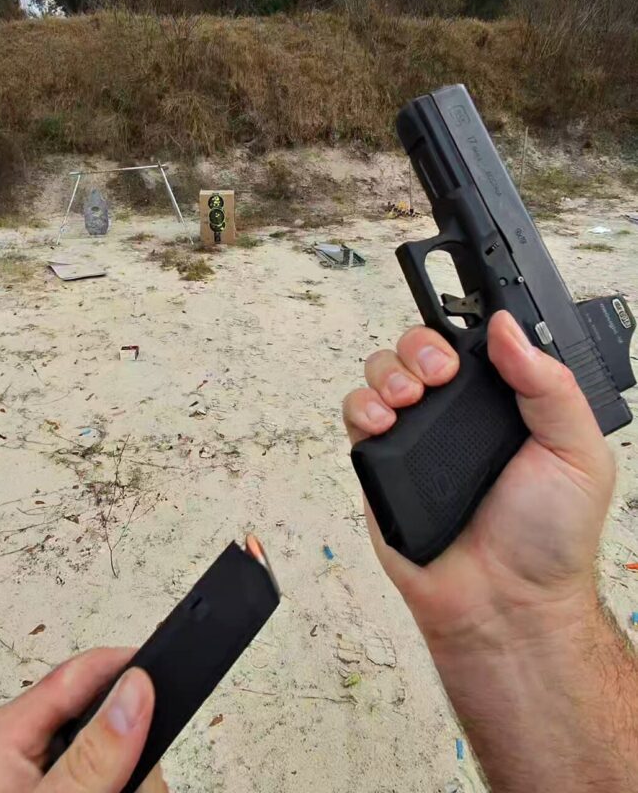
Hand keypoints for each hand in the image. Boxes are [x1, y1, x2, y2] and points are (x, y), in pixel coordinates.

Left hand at [0, 648, 167, 792]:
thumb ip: (92, 756)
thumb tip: (135, 690)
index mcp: (5, 731)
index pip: (83, 671)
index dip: (132, 667)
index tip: (178, 674)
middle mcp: (21, 744)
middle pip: (108, 717)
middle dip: (132, 754)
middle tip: (134, 785)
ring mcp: (40, 773)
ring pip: (118, 751)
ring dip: (132, 780)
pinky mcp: (57, 789)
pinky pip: (112, 776)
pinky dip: (123, 788)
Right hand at [343, 311, 614, 649]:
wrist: (504, 604)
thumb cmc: (548, 541)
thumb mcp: (576, 451)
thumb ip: (549, 384)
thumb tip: (509, 329)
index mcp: (504, 405)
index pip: (473, 345)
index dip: (462, 334)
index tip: (467, 349)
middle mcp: (456, 415)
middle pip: (418, 349)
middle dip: (420, 347)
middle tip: (439, 375)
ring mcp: (416, 438)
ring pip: (383, 372)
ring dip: (389, 372)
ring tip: (409, 398)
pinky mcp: (381, 465)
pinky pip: (356, 416)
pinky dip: (362, 406)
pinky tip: (384, 421)